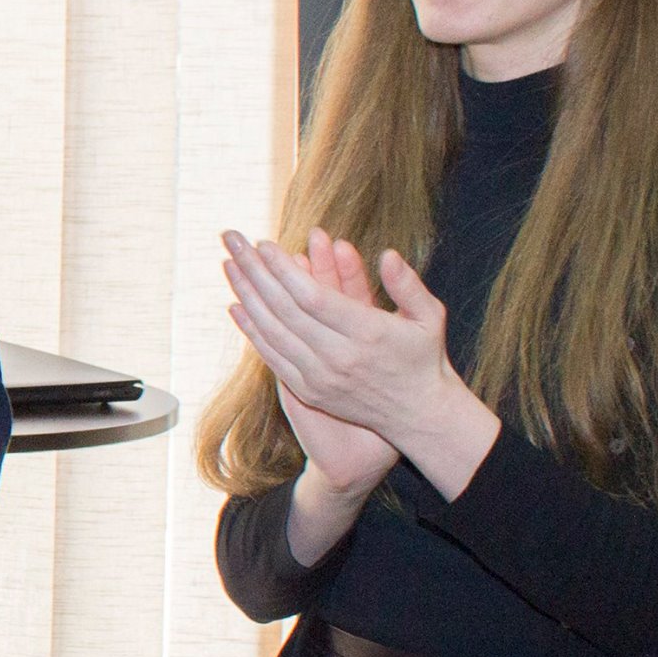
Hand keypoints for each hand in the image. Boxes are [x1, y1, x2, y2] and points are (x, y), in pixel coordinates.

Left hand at [224, 233, 498, 499]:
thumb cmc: (424, 357)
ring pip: (273, 332)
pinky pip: (273, 358)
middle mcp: (340, 357)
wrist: (418, 416)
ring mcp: (321, 378)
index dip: (284, 270)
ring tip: (228, 264)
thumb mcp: (429, 317)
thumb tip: (387, 254)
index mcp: (369, 333)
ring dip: (247, 295)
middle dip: (255, 271)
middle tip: (233, 240)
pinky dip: (252, 331)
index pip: (313, 296)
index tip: (264, 244)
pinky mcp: (310, 392)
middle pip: (285, 310)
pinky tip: (236, 305)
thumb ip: (408, 285)